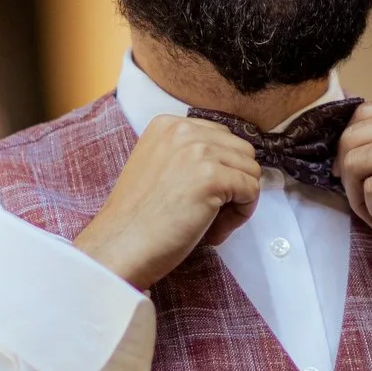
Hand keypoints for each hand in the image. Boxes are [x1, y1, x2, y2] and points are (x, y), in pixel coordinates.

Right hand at [75, 114, 261, 290]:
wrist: (120, 245)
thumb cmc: (139, 218)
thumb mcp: (158, 166)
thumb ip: (188, 155)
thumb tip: (233, 163)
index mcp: (168, 124)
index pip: (223, 138)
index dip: (222, 170)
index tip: (203, 196)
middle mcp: (183, 130)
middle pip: (242, 152)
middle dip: (234, 184)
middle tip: (211, 214)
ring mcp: (198, 151)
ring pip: (251, 171)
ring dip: (239, 201)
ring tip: (211, 224)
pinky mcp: (212, 176)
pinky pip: (252, 191)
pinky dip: (241, 215)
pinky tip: (214, 230)